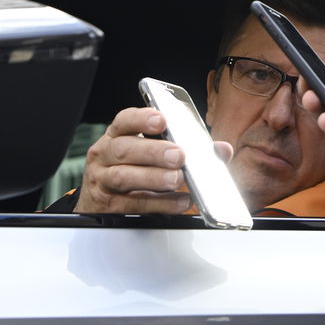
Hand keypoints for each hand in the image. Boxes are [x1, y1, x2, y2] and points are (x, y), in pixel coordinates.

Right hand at [73, 106, 232, 214]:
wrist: (104, 199)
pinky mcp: (107, 205)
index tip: (161, 121)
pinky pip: (133, 204)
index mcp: (117, 134)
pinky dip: (160, 203)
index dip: (141, 119)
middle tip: (178, 156)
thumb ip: (189, 148)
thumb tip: (221, 150)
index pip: (124, 120)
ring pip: (124, 177)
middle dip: (153, 151)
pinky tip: (180, 201)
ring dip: (154, 178)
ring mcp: (102, 180)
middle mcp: (105, 154)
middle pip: (124, 149)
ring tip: (177, 179)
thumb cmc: (136, 168)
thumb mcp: (154, 152)